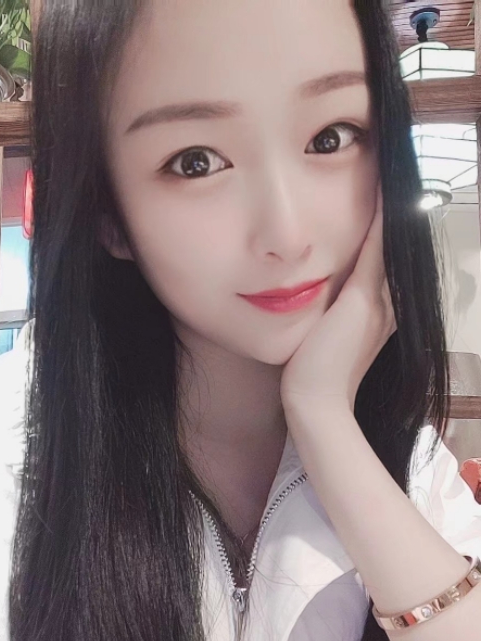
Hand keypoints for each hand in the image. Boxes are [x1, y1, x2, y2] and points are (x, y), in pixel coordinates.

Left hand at [280, 187, 396, 414]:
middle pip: (395, 249)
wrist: (315, 401)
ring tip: (392, 174)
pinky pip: (377, 249)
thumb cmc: (311, 372)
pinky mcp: (361, 300)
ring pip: (391, 244)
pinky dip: (382, 220)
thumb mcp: (324, 335)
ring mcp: (379, 301)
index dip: (387, 232)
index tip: (383, 201)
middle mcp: (387, 303)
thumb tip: (310, 293)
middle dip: (396, 215)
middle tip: (395, 177)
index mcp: (379, 311)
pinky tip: (385, 189)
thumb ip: (328, 313)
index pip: (385, 261)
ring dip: (391, 210)